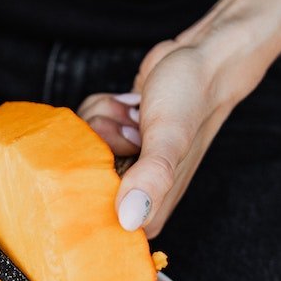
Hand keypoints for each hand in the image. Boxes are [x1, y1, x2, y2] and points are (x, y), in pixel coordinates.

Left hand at [77, 33, 270, 236]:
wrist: (201, 60)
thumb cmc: (191, 100)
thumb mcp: (170, 140)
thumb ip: (151, 178)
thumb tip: (128, 220)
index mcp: (148, 212)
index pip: (93, 218)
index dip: (95, 183)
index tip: (118, 157)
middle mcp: (132, 194)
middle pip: (79, 179)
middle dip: (100, 142)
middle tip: (133, 128)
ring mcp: (122, 165)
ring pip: (80, 148)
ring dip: (104, 119)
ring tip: (136, 114)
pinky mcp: (115, 138)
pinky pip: (84, 127)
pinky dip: (103, 108)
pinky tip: (129, 105)